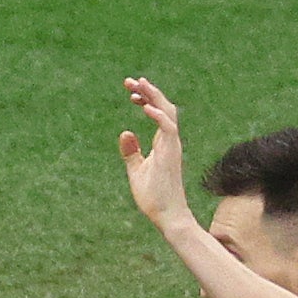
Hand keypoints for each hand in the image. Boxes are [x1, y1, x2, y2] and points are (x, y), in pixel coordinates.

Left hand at [117, 77, 192, 231]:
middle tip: (130, 81)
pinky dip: (158, 117)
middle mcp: (170, 141)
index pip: (157, 113)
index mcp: (164, 142)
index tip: (130, 91)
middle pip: (164, 107)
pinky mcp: (171, 155)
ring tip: (138, 85)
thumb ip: (131, 151)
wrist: (166, 216)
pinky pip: (169, 130)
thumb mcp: (136, 170)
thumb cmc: (153, 196)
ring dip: (153, 98)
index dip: (146, 99)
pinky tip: (145, 108)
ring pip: (168, 113)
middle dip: (148, 92)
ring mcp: (172, 147)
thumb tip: (124, 132)